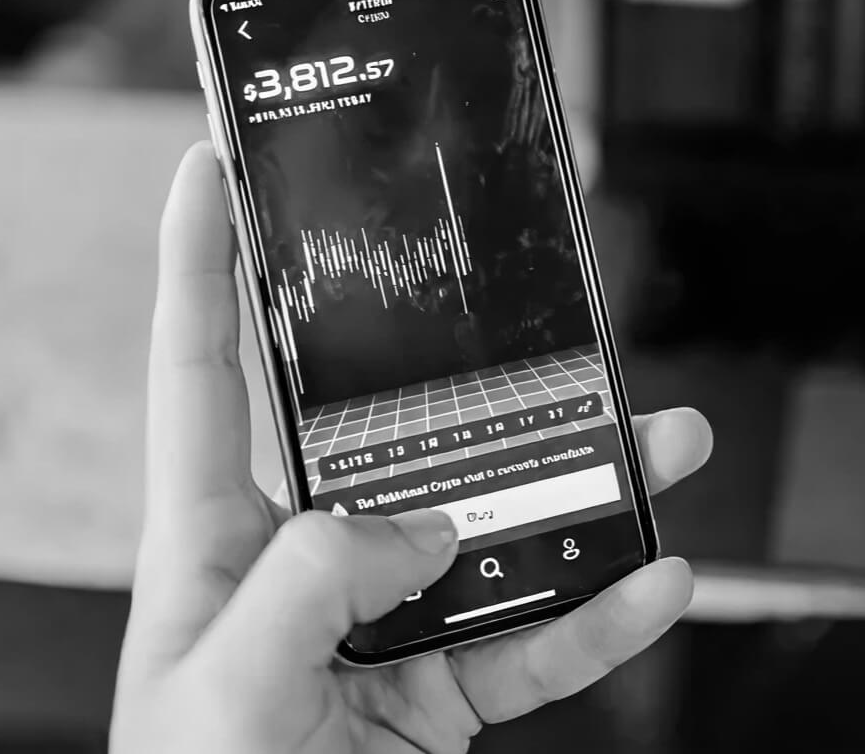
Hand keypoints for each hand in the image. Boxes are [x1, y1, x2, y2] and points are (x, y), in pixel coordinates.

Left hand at [111, 143, 714, 753]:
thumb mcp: (221, 696)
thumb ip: (309, 588)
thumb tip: (419, 528)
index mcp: (213, 544)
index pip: (203, 377)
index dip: (203, 270)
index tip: (216, 168)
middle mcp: (304, 566)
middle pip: (394, 434)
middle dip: (470, 361)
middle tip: (530, 283)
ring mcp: (384, 627)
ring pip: (498, 529)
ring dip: (585, 487)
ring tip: (661, 440)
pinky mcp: (446, 692)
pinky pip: (540, 638)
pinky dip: (604, 616)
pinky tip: (656, 580)